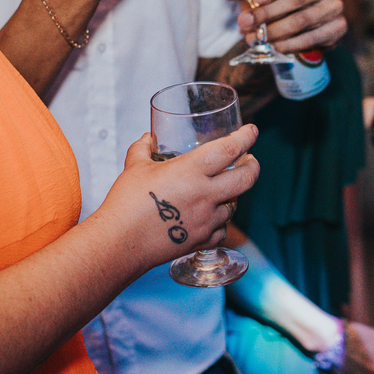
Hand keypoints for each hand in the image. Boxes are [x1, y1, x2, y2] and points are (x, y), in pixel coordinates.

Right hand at [105, 126, 258, 265]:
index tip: (251, 131)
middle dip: (253, 166)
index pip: (230, 149)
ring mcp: (206, 220)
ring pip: (235, 205)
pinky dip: (220, 221)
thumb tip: (147, 138)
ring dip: (234, 194)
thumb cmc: (126, 203)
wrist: (120, 243)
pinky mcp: (201, 240)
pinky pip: (222, 229)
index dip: (246, 137)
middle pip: (246, 178)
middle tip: (250, 160)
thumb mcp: (134, 167)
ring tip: (226, 188)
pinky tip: (212, 216)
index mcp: (191, 171)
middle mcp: (204, 195)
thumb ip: (142, 148)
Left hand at [225, 0, 346, 52]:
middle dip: (267, 13)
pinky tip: (274, 46)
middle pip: (298, 0)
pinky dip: (290, 44)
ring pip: (302, 21)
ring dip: (275, 32)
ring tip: (254, 38)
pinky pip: (312, 38)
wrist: (311, 17)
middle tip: (245, 23)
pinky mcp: (339, 29)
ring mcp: (336, 8)